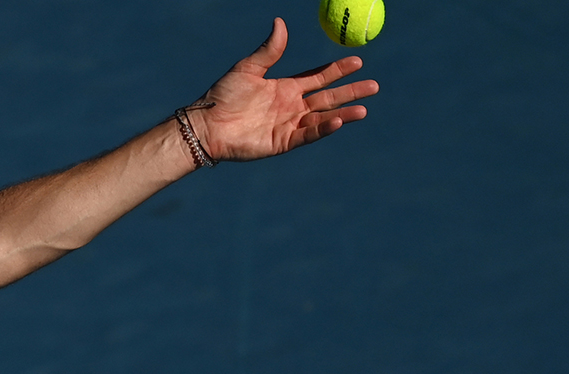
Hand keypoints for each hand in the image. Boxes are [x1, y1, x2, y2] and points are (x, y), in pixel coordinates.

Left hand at [189, 17, 379, 161]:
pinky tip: (339, 120)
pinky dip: (323, 128)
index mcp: (285, 88)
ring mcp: (288, 125)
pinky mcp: (282, 142)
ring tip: (364, 108)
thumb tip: (280, 22)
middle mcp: (290, 107)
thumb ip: (269, 50)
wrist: (207, 125)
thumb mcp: (248, 68)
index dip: (337, 70)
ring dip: (343, 112)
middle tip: (374, 86)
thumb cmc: (223, 96)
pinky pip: (307, 135)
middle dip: (350, 91)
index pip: (318, 77)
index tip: (358, 60)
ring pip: (322, 118)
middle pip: (328, 97)